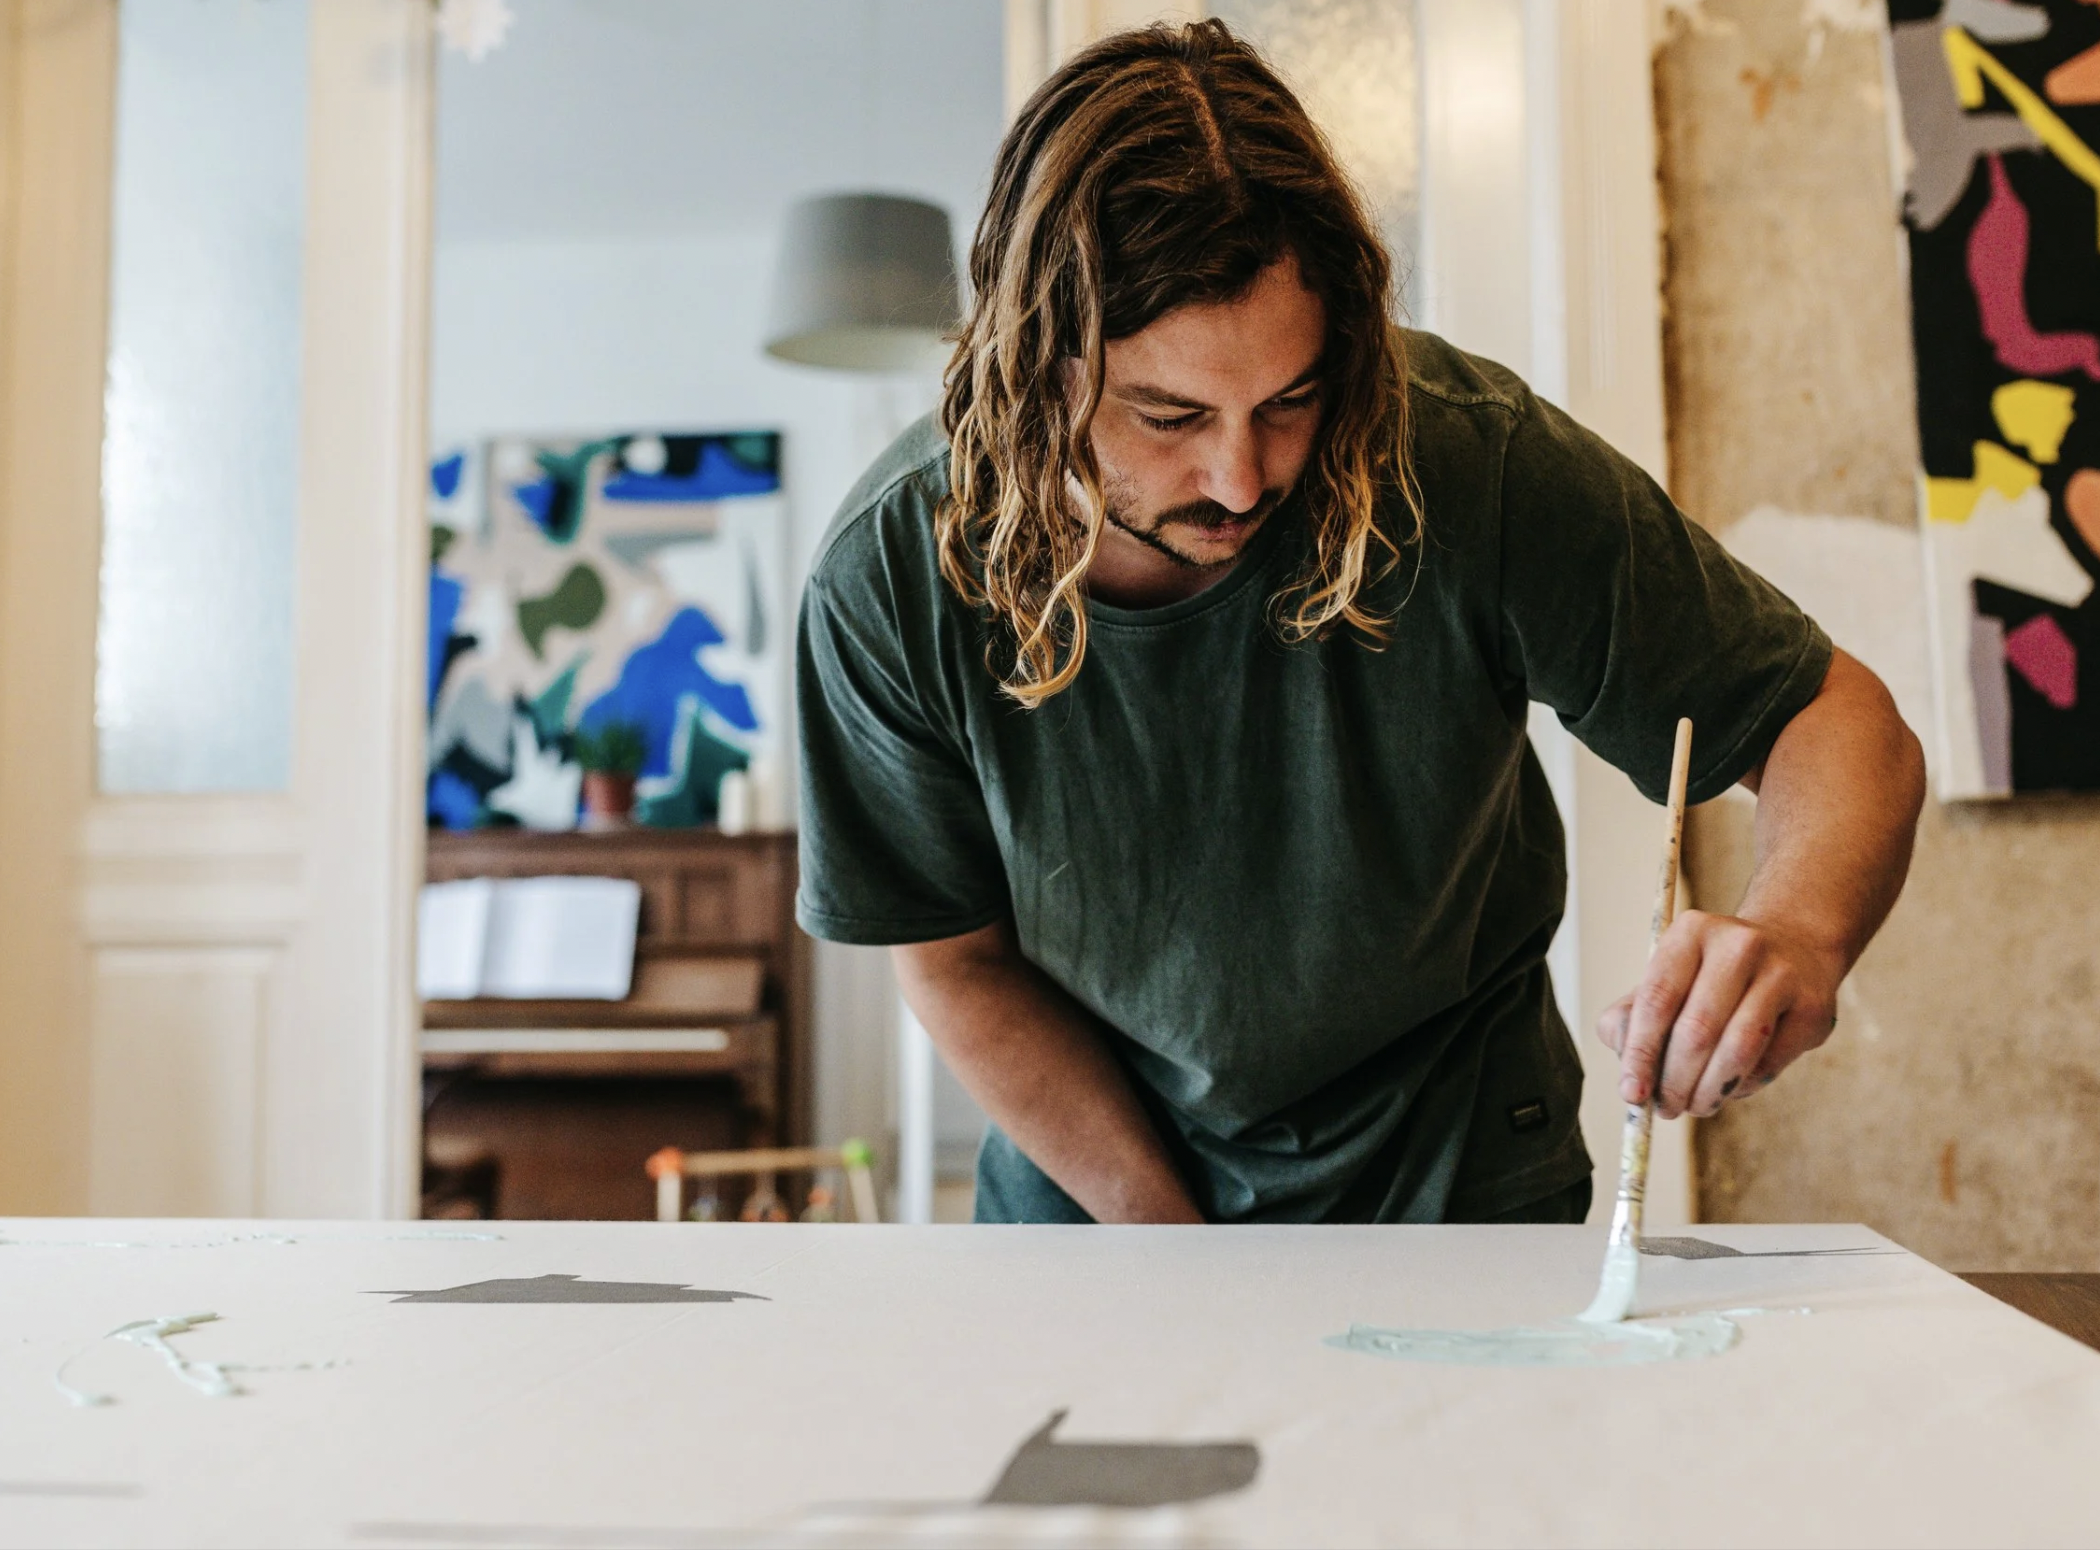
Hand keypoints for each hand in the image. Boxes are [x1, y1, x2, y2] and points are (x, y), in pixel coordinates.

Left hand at [1595, 910, 1844, 1119]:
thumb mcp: (1665, 981)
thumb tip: (1630, 1076)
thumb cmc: (1710, 977)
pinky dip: (1743, 1085)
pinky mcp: (1813, 1007)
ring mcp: (1782, 973)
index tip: (1631, 1093)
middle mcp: (1739, 944)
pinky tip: (1730, 1087)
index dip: (1641, 1052)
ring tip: (1695, 1106)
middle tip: (1666, 1109)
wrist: (1794, 949)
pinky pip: (1770, 1062)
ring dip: (1710, 1091)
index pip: (1657, 999)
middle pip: (1697, 1029)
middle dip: (1675, 1081)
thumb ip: (1629, 1020)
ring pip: (1738, 1048)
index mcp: (1691, 932)